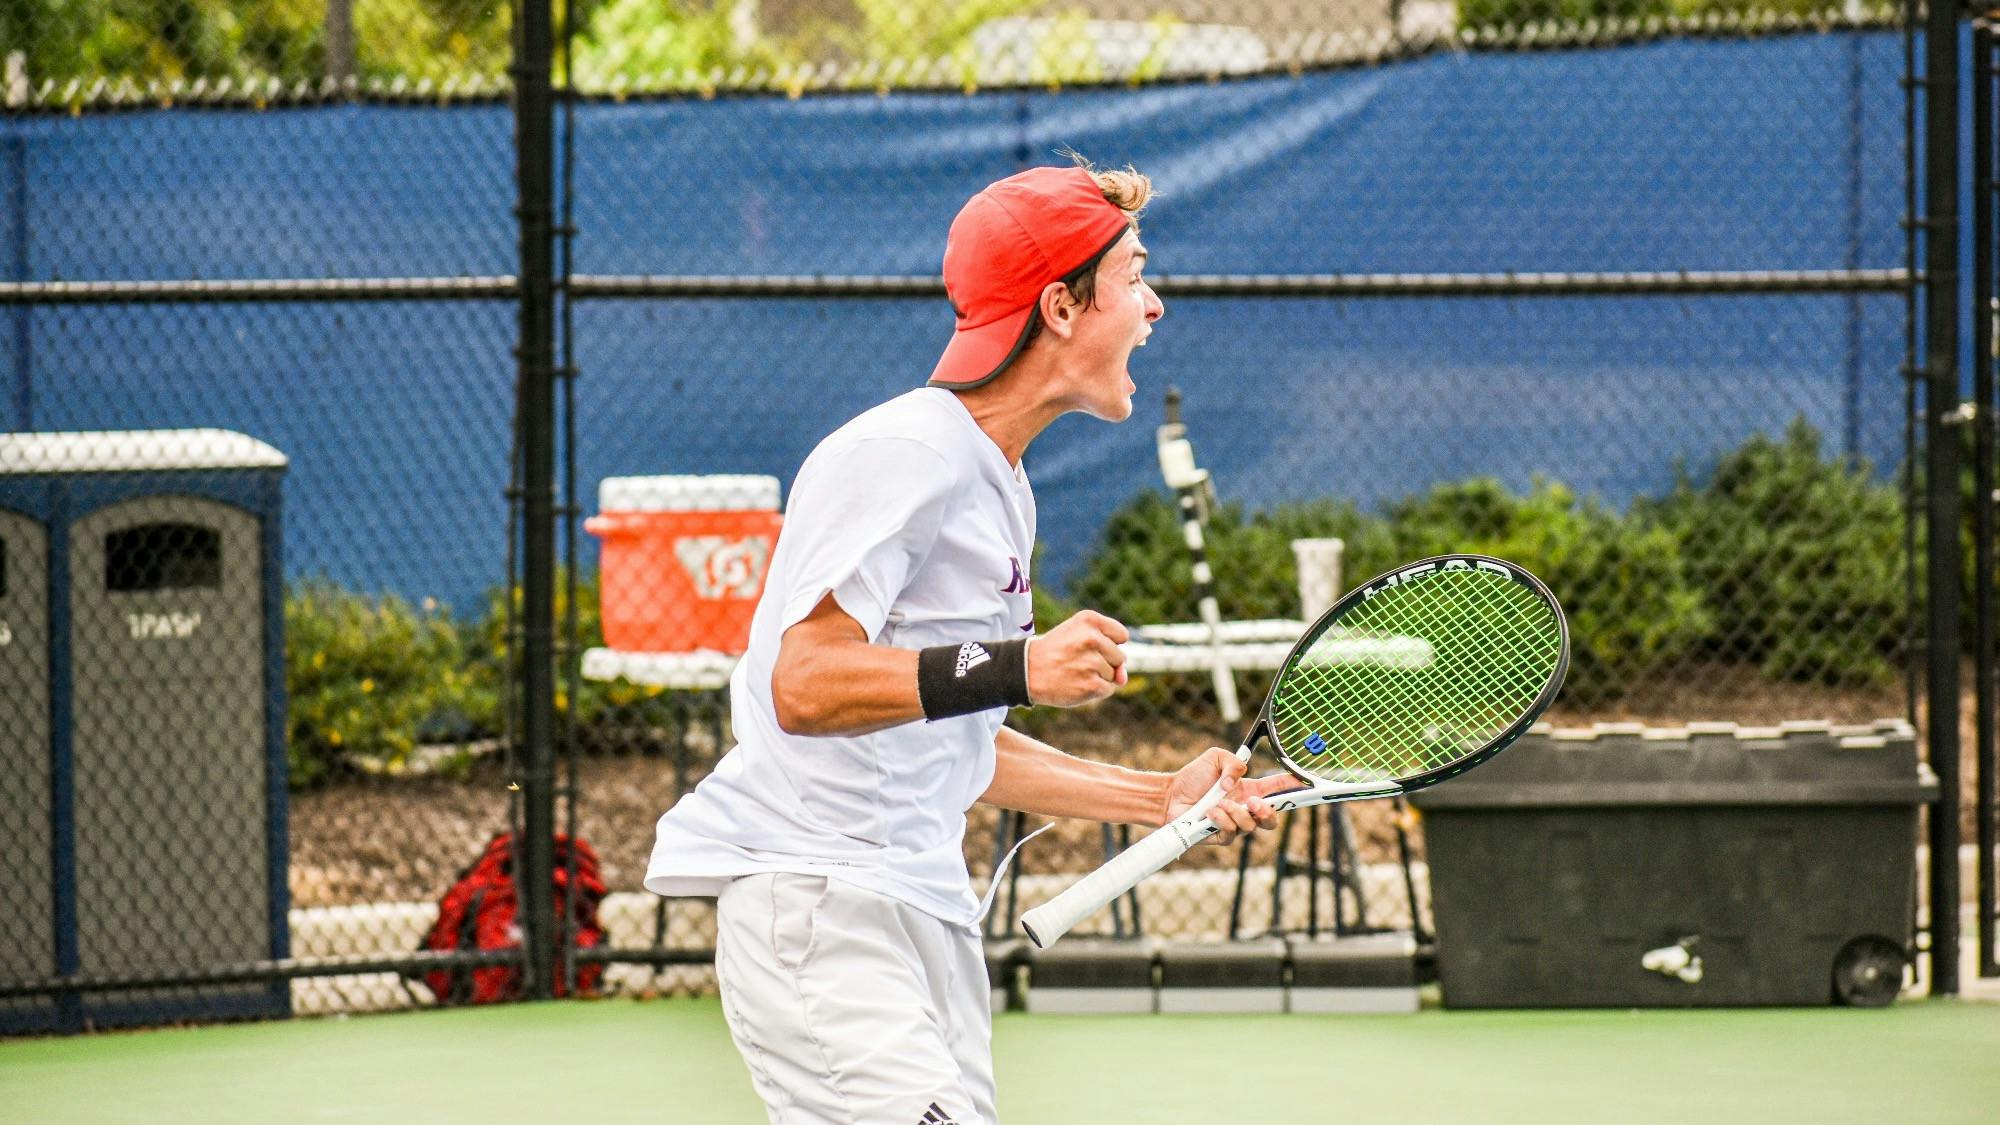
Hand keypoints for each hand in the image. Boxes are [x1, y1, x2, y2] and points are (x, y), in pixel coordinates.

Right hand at [1026, 610, 1128, 707]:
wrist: (1027, 671)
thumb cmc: (1057, 652)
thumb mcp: (1079, 636)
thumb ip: (1110, 651)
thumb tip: (1123, 679)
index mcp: (1089, 620)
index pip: (1122, 635)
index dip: (1109, 644)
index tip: (1088, 646)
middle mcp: (1092, 638)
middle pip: (1119, 657)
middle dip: (1104, 662)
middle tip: (1077, 660)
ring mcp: (1092, 663)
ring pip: (1113, 674)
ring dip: (1097, 676)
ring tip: (1073, 671)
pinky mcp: (1091, 685)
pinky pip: (1108, 689)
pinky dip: (1095, 690)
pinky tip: (1076, 683)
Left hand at [1163, 747, 1297, 844]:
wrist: (1171, 795)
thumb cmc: (1194, 777)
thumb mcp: (1216, 758)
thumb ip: (1234, 762)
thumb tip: (1238, 782)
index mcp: (1249, 790)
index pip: (1278, 789)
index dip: (1294, 787)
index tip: (1306, 783)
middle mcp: (1245, 809)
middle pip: (1272, 819)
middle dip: (1268, 813)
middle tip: (1253, 802)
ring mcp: (1234, 824)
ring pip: (1251, 826)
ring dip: (1236, 812)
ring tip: (1218, 802)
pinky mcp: (1221, 836)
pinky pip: (1231, 833)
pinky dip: (1221, 820)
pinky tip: (1209, 812)